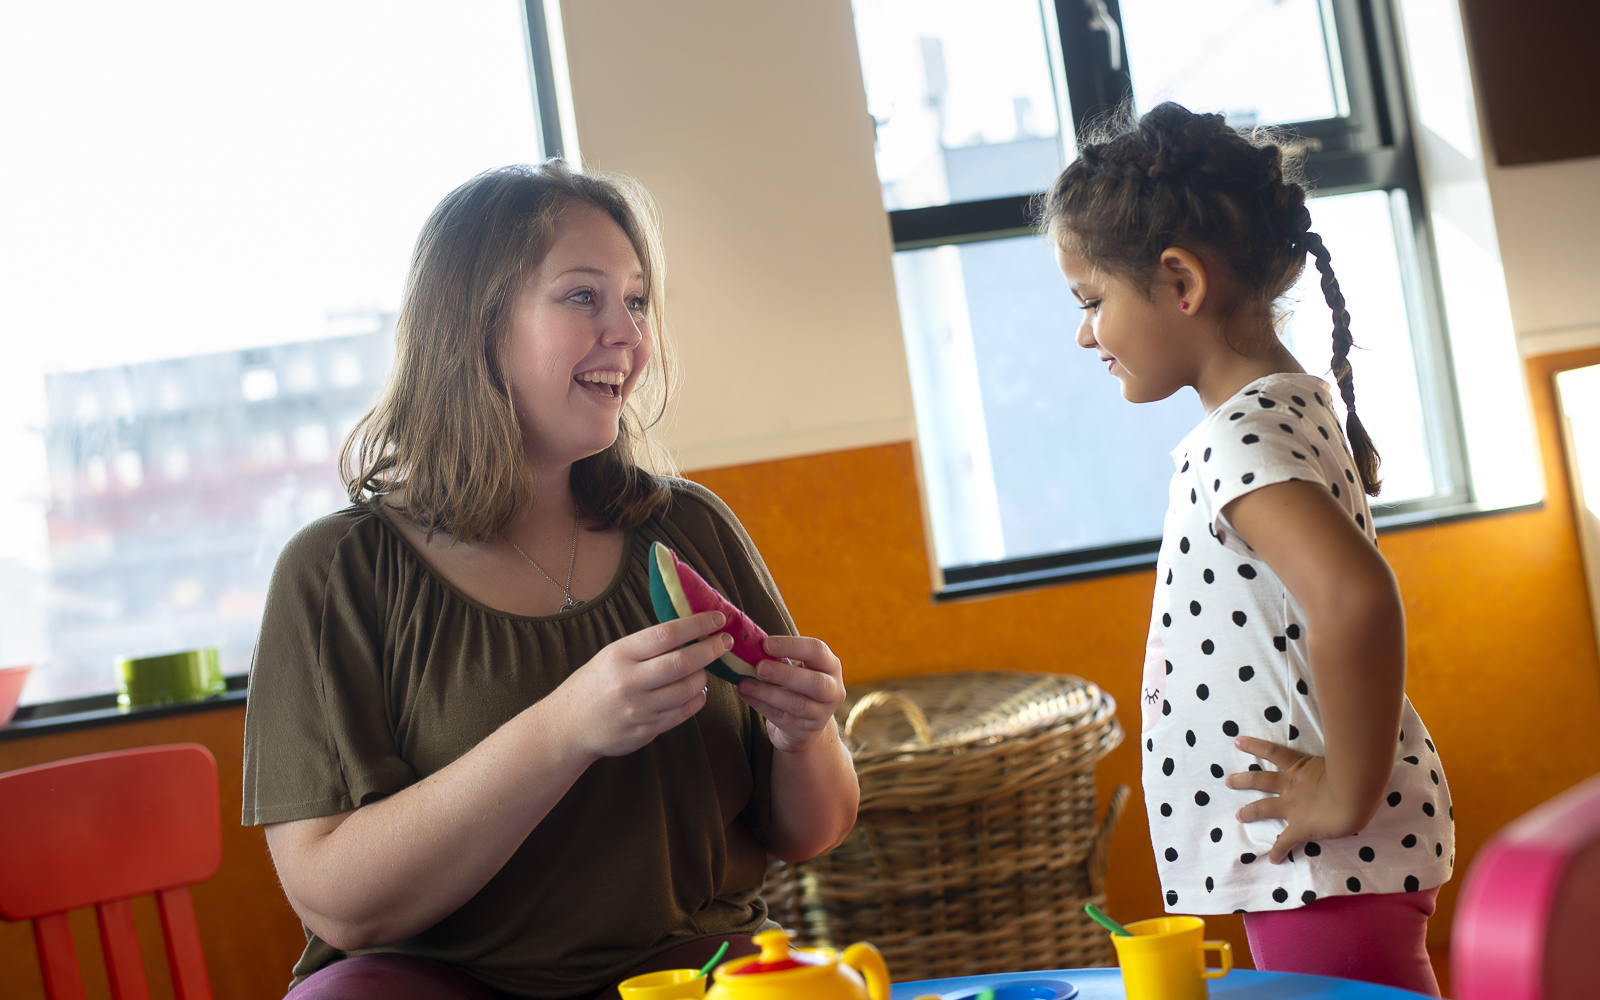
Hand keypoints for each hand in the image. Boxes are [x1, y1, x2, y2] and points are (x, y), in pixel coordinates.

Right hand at [558, 611, 730, 759]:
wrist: (567, 727)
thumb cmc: (595, 685)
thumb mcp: (612, 656)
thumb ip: (646, 648)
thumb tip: (690, 632)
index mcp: (620, 655)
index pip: (667, 634)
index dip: (697, 624)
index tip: (718, 618)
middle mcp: (629, 681)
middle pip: (683, 662)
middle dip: (711, 649)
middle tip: (725, 642)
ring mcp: (639, 708)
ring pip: (688, 689)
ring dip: (704, 677)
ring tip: (704, 670)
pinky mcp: (647, 730)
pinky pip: (683, 712)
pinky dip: (697, 698)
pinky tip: (696, 691)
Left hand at [736, 635, 845, 753]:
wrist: (806, 725)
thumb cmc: (797, 685)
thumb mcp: (799, 667)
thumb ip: (780, 656)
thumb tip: (747, 642)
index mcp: (831, 666)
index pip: (817, 651)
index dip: (792, 646)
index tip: (766, 643)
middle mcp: (832, 690)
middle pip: (814, 682)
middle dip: (784, 673)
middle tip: (759, 667)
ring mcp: (820, 714)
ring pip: (796, 704)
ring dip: (767, 692)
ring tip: (744, 683)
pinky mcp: (803, 731)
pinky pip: (780, 717)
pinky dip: (759, 704)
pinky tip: (744, 693)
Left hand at [1226, 735, 1366, 862]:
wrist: (1354, 794)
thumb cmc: (1354, 772)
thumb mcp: (1340, 755)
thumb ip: (1337, 753)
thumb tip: (1348, 746)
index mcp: (1300, 766)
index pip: (1273, 751)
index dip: (1254, 745)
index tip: (1238, 741)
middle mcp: (1291, 785)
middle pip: (1260, 780)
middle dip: (1243, 780)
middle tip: (1228, 781)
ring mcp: (1293, 806)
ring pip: (1263, 807)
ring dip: (1249, 812)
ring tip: (1238, 815)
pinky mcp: (1300, 827)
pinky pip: (1284, 842)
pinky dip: (1277, 851)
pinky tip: (1272, 859)